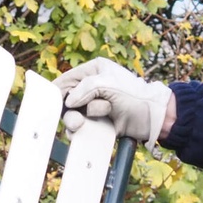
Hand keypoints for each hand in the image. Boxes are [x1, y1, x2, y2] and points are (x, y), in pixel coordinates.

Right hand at [56, 57, 171, 149]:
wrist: (149, 118)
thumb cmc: (133, 95)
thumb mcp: (108, 84)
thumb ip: (86, 88)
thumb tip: (69, 102)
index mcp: (92, 70)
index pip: (66, 80)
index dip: (57, 92)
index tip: (53, 104)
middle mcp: (89, 87)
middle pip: (65, 101)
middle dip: (69, 111)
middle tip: (77, 120)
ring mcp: (91, 106)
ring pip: (70, 116)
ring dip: (77, 121)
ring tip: (86, 124)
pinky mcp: (94, 122)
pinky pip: (77, 129)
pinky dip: (80, 131)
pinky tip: (87, 130)